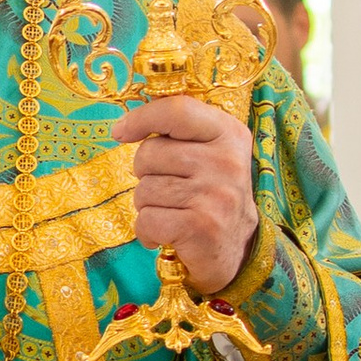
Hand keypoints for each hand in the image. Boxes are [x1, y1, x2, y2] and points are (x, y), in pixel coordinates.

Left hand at [117, 96, 257, 293]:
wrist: (240, 250)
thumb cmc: (212, 195)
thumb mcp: (210, 154)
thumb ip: (180, 133)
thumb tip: (123, 127)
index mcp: (229, 134)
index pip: (177, 110)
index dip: (142, 118)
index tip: (121, 132)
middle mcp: (226, 161)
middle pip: (150, 152)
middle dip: (145, 174)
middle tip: (168, 190)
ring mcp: (215, 194)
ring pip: (144, 189)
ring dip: (148, 206)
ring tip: (172, 213)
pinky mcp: (201, 227)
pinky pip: (146, 220)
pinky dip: (147, 232)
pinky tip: (166, 235)